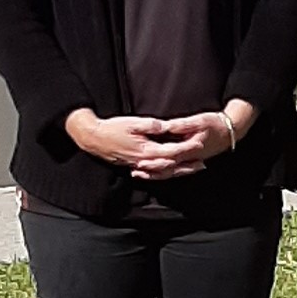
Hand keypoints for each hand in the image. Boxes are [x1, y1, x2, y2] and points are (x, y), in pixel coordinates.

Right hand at [65, 111, 202, 178]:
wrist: (93, 139)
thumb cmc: (112, 129)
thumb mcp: (133, 123)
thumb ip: (152, 126)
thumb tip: (167, 126)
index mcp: (146, 150)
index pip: (172, 152)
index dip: (187, 148)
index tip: (200, 144)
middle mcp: (144, 161)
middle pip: (170, 167)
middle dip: (187, 165)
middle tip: (203, 164)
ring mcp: (138, 165)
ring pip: (162, 173)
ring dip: (178, 172)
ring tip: (192, 169)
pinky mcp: (133, 166)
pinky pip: (153, 174)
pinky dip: (164, 174)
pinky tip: (170, 173)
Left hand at [139, 100, 260, 180]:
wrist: (230, 131)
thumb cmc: (215, 124)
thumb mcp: (199, 120)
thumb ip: (181, 125)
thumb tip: (165, 126)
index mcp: (190, 148)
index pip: (169, 156)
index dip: (154, 158)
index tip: (140, 158)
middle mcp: (189, 158)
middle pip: (167, 168)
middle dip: (151, 170)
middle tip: (135, 170)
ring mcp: (191, 161)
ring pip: (171, 172)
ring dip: (155, 174)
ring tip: (140, 174)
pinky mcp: (192, 161)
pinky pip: (176, 171)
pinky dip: (164, 173)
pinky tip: (155, 172)